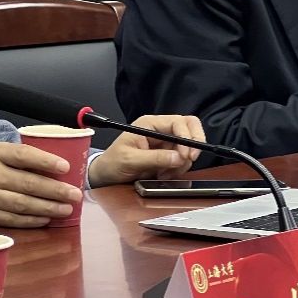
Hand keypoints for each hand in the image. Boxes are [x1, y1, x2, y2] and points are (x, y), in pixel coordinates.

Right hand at [0, 142, 79, 227]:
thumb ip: (20, 157)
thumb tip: (56, 166)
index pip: (23, 156)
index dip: (45, 161)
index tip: (65, 167)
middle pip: (27, 184)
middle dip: (55, 190)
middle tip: (75, 194)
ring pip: (22, 204)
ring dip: (47, 208)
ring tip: (66, 209)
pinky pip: (12, 220)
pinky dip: (31, 220)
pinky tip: (46, 219)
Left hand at [88, 114, 205, 186]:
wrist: (105, 176)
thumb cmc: (112, 163)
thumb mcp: (130, 160)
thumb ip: (154, 158)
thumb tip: (177, 157)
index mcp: (149, 124)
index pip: (178, 122)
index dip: (187, 136)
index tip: (187, 154)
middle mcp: (160, 130)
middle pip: (188, 129)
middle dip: (192, 145)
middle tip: (189, 160)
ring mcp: (165, 142)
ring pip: (187, 147)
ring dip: (182, 162)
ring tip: (164, 174)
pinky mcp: (166, 155)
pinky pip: (181, 160)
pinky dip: (177, 169)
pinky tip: (163, 175)